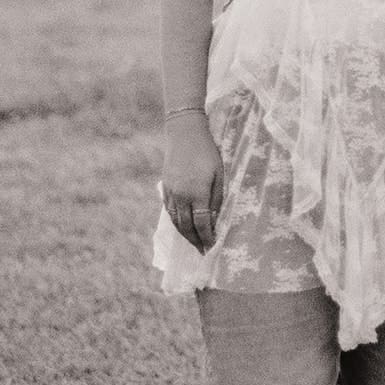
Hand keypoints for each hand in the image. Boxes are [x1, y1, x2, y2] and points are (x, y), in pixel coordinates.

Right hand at [162, 113, 223, 252]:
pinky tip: (182, 226)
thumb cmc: (207, 151)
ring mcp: (171, 192)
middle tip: (202, 252)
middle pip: (186, 227)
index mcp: (197, 192)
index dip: (207, 237)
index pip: (201, 223)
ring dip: (185, 234)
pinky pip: (170, 211)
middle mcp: (181, 196)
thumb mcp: (218, 173)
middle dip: (195, 241)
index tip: (212, 247)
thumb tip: (214, 219)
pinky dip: (176, 222)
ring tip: (194, 242)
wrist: (184, 133)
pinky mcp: (165, 187)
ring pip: (176, 221)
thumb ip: (217, 197)